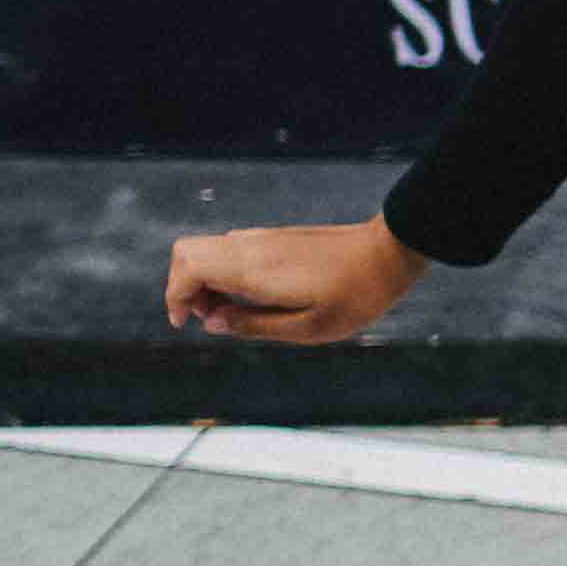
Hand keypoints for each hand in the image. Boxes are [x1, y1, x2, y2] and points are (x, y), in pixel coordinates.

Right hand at [164, 217, 418, 345]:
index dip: (176, 297)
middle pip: (187, 252)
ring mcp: (264, 238)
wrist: (391, 252)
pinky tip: (255, 297)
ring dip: (207, 281)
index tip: (188, 323)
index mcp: (252, 268)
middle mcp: (251, 246)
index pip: (186, 268)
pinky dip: (227, 273)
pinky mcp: (277, 237)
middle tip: (211, 317)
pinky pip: (233, 250)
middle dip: (185, 287)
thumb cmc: (357, 294)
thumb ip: (254, 326)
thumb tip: (212, 323)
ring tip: (236, 312)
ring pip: (209, 250)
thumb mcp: (308, 328)